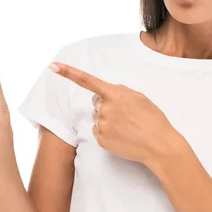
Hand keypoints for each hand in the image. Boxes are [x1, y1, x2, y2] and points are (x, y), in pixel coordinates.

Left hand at [49, 62, 181, 164]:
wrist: (159, 145)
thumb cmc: (152, 119)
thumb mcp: (139, 97)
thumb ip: (120, 91)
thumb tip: (107, 93)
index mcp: (114, 94)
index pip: (86, 80)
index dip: (67, 72)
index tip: (52, 66)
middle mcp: (104, 108)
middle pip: (96, 102)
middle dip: (106, 105)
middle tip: (126, 114)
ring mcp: (101, 125)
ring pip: (97, 117)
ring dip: (108, 120)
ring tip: (127, 126)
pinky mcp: (100, 140)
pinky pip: (98, 131)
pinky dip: (108, 133)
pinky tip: (122, 136)